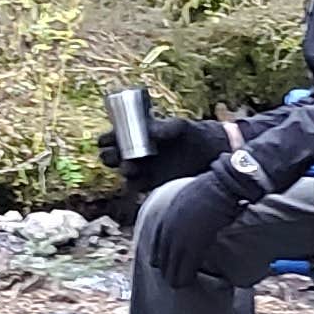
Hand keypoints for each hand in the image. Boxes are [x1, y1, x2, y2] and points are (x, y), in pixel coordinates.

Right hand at [97, 113, 226, 190]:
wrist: (209, 154)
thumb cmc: (191, 134)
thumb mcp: (179, 127)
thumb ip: (164, 128)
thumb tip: (151, 133)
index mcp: (139, 135)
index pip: (115, 137)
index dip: (107, 139)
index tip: (105, 141)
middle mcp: (137, 153)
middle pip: (114, 156)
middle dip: (110, 156)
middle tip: (113, 155)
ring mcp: (144, 169)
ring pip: (124, 172)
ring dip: (123, 170)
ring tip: (128, 167)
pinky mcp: (152, 183)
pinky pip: (136, 186)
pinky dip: (134, 184)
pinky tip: (136, 181)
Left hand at [140, 166, 249, 285]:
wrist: (222, 186)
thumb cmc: (212, 188)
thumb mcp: (189, 196)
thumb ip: (186, 209)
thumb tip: (194, 216)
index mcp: (167, 216)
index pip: (157, 243)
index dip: (161, 256)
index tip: (162, 264)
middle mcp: (169, 228)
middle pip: (161, 257)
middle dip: (167, 269)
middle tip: (172, 279)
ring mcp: (180, 238)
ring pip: (172, 265)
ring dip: (175, 276)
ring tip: (179, 285)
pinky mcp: (193, 246)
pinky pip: (186, 267)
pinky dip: (186, 277)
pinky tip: (188, 282)